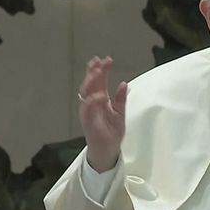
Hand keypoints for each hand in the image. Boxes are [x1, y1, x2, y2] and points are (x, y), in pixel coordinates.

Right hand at [79, 56, 126, 171]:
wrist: (108, 150)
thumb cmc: (112, 131)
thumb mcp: (120, 112)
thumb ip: (121, 98)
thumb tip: (124, 83)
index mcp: (99, 100)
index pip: (99, 82)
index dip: (101, 70)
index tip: (106, 59)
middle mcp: (92, 104)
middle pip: (90, 84)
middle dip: (93, 72)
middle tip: (98, 61)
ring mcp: (89, 112)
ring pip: (86, 94)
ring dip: (91, 82)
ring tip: (97, 72)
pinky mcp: (88, 122)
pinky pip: (88, 110)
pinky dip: (93, 101)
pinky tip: (100, 94)